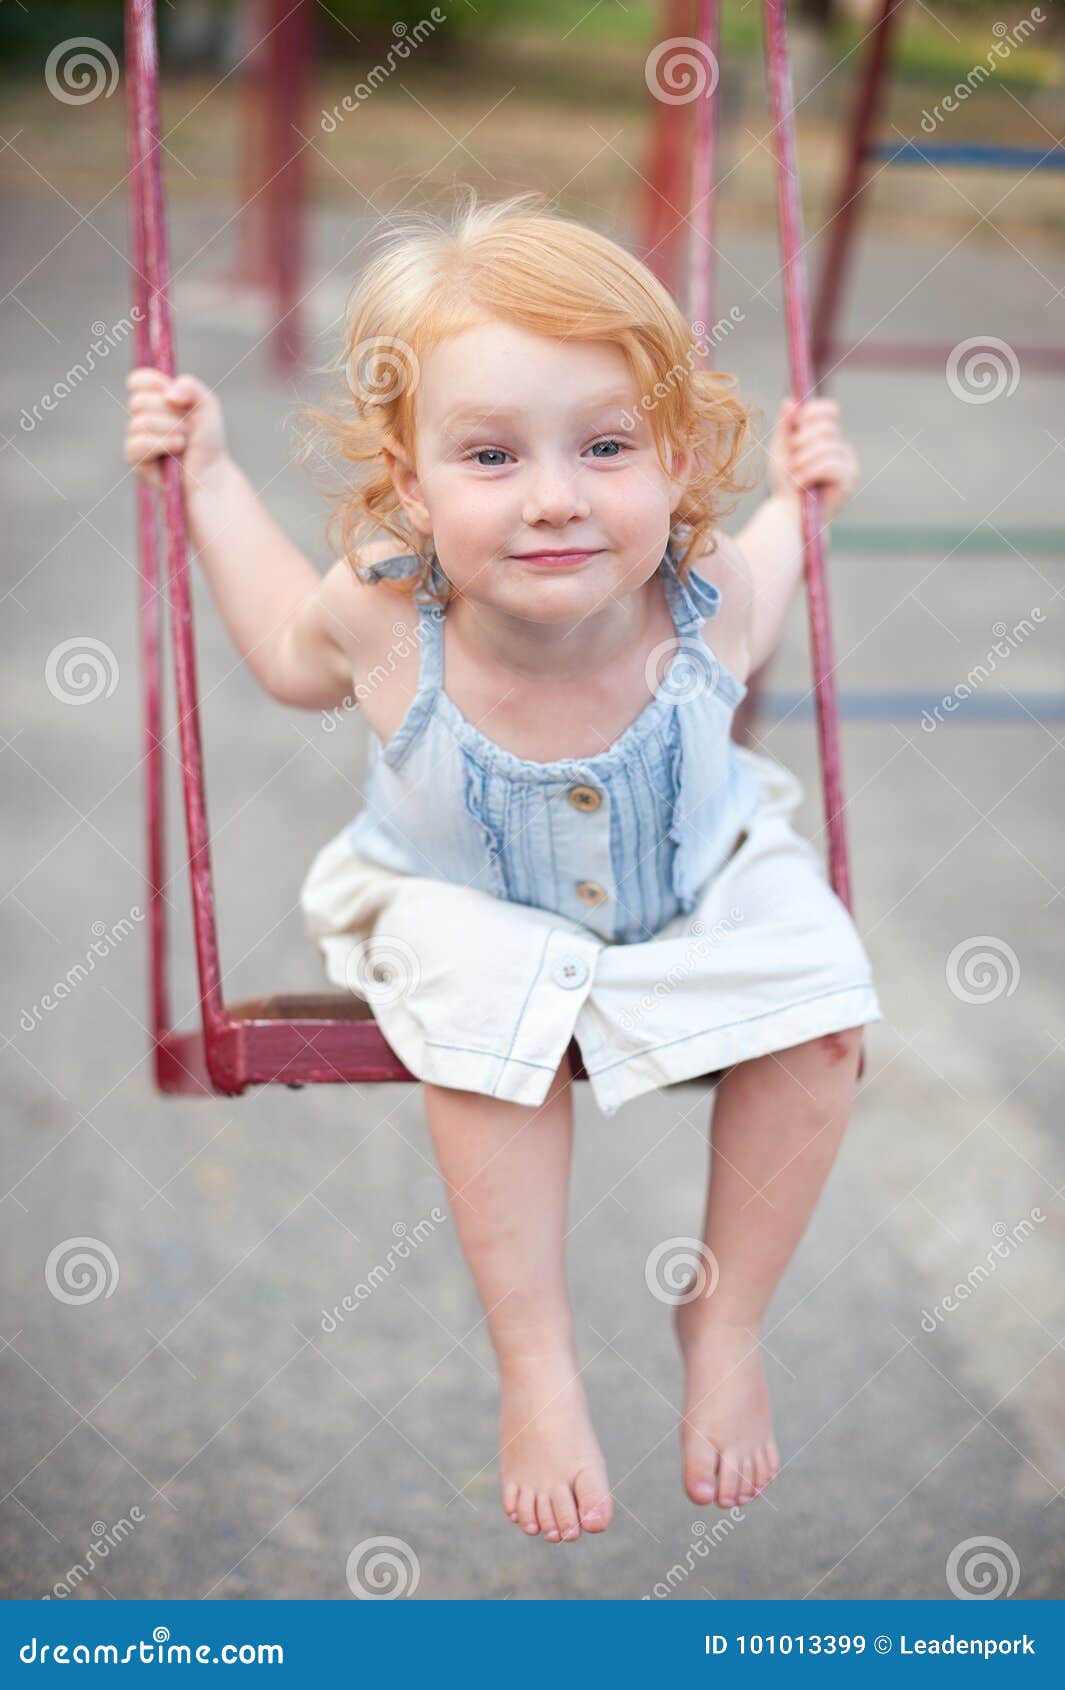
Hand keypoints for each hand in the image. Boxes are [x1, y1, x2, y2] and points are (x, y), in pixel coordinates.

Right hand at [124, 367, 228, 492]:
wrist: (210, 472)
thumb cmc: (207, 440)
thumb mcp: (206, 405)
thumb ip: (190, 386)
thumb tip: (168, 394)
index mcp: (155, 399)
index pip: (138, 380)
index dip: (152, 383)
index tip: (172, 396)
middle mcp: (141, 416)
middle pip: (140, 401)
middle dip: (170, 414)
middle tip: (187, 427)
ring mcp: (136, 437)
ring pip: (142, 422)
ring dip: (171, 430)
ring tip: (184, 442)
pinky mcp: (134, 458)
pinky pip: (138, 443)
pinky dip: (162, 444)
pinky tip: (177, 448)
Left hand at [766, 395, 857, 522]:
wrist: (788, 513)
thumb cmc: (785, 482)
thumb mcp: (780, 450)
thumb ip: (785, 425)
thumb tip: (790, 400)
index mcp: (827, 435)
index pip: (828, 410)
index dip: (810, 414)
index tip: (794, 428)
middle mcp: (841, 446)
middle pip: (826, 427)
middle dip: (802, 442)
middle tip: (792, 459)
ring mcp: (848, 462)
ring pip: (826, 447)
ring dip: (803, 462)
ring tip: (794, 475)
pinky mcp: (849, 479)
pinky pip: (830, 464)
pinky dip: (810, 472)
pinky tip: (800, 483)